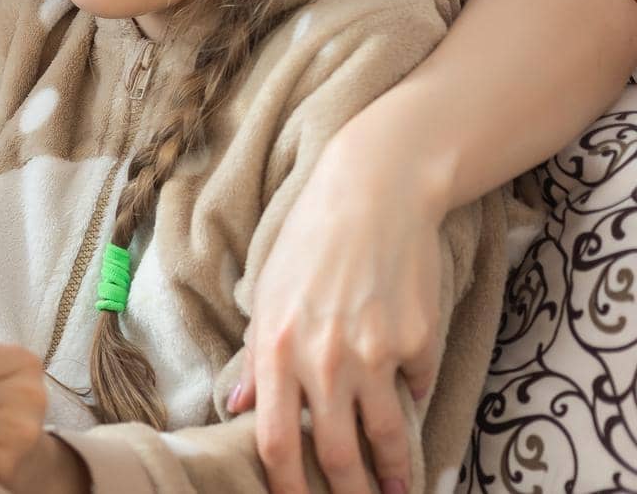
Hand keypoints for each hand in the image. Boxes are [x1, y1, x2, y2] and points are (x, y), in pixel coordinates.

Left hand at [234, 144, 440, 493]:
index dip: (286, 483)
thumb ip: (257, 356)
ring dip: (394, 471)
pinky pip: (417, 388)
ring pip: (386, 435)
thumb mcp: (268, 294)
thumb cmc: (310, 241)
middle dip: (348, 492)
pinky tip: (412, 405)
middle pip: (337, 452)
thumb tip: (240, 406)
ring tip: (397, 489)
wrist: (373, 195)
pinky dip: (414, 400)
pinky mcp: (417, 341)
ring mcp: (375, 353)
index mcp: (277, 348)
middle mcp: (325, 358)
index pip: (276, 439)